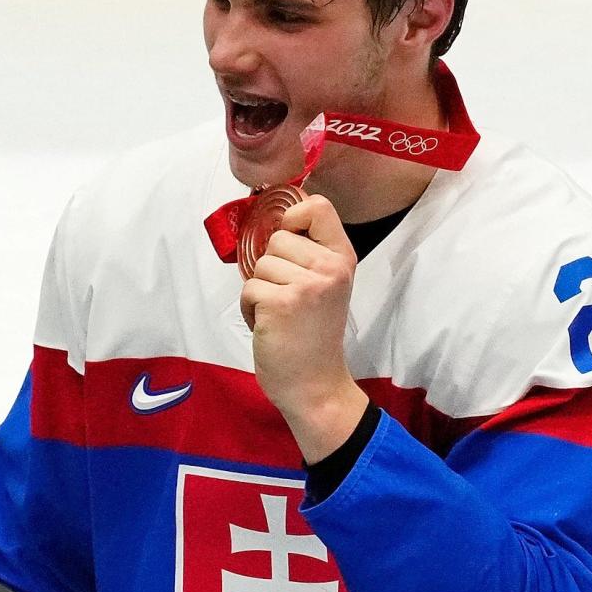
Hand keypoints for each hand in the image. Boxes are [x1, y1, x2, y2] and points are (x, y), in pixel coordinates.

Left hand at [240, 194, 368, 460]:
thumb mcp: (327, 286)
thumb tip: (279, 221)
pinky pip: (248, 289)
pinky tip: (270, 326)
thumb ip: (310, 254)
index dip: (293, 217)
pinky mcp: (281, 303)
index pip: (318, 207)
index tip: (289, 237)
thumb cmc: (314, 336)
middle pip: (278, 238)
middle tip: (288, 298)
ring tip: (280, 315)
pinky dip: (250, 309)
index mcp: (343, 258)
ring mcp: (306, 285)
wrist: (315, 385)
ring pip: (260, 265)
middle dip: (271, 267)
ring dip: (260, 291)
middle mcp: (329, 268)